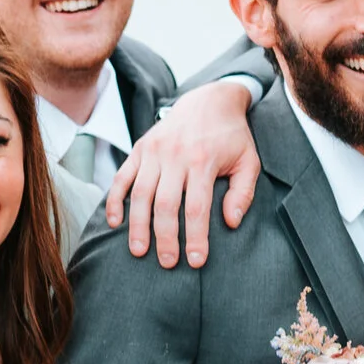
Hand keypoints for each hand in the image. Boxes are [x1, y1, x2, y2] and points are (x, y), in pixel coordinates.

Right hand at [105, 80, 260, 266]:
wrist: (209, 99)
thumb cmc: (231, 137)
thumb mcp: (249, 161)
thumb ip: (243, 192)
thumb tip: (231, 222)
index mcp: (203, 160)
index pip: (197, 207)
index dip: (196, 237)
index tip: (196, 261)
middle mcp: (175, 155)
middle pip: (165, 204)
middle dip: (165, 237)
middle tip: (167, 263)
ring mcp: (154, 151)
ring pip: (140, 194)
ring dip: (138, 225)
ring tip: (139, 251)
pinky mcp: (140, 148)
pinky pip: (122, 177)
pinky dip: (115, 200)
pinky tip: (115, 223)